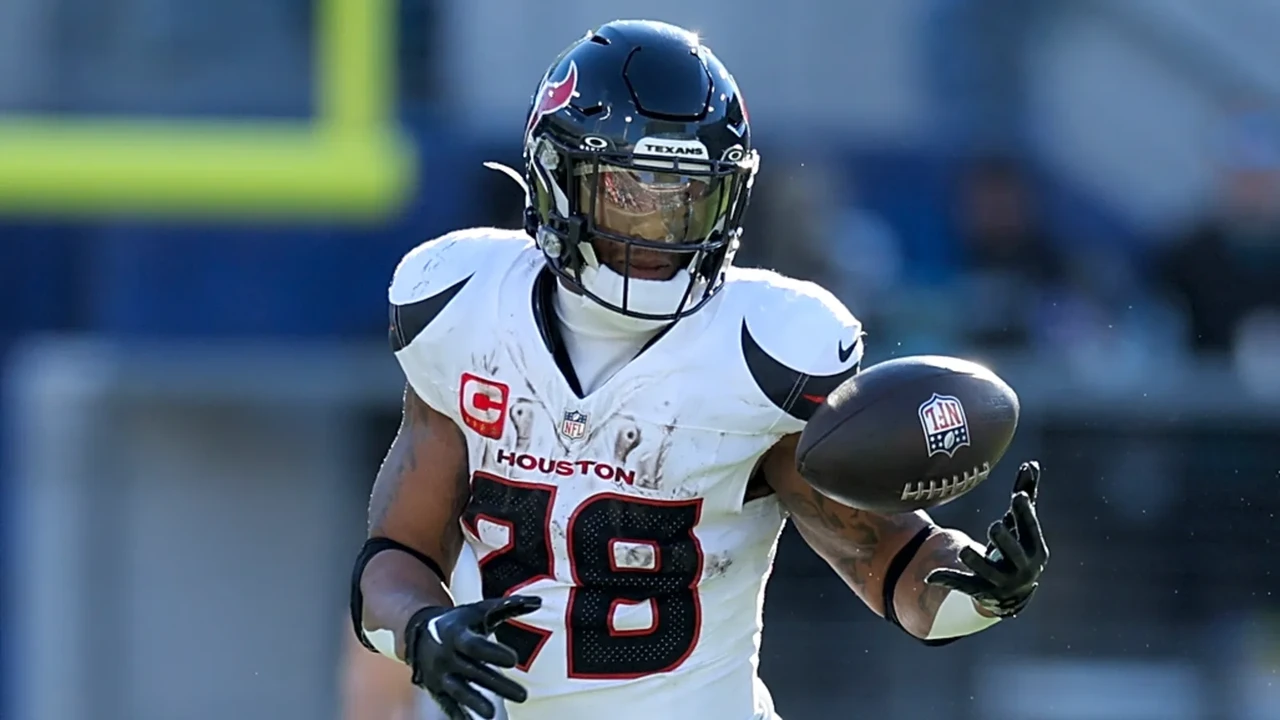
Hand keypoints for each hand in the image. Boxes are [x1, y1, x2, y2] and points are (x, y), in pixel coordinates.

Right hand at [405, 595, 541, 718]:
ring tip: (491, 715)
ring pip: (458, 691)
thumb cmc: (460, 621)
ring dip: (474, 703)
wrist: (419, 632)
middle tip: (523, 696)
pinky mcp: (437, 689)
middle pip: (473, 672)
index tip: (513, 660)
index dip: (493, 653)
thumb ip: (508, 607)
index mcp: (457, 634)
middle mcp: (447, 655)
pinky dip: (458, 714)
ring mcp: (440, 674)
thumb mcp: (478, 611)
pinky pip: (447, 704)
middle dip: (497, 684)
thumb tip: (539, 601)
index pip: (474, 646)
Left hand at [925, 461, 1047, 616]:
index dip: (1025, 514)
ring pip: (987, 572)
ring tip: (964, 550)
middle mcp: (1022, 569)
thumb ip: (1026, 497)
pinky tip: (929, 576)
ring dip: (976, 561)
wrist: (1013, 595)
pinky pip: (962, 585)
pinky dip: (947, 579)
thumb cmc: (1018, 547)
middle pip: (1014, 553)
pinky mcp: (980, 591)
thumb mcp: (1021, 526)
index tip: (1017, 496)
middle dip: (1005, 540)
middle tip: (994, 526)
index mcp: (1035, 550)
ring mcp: (1000, 582)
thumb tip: (1031, 464)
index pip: (1031, 530)